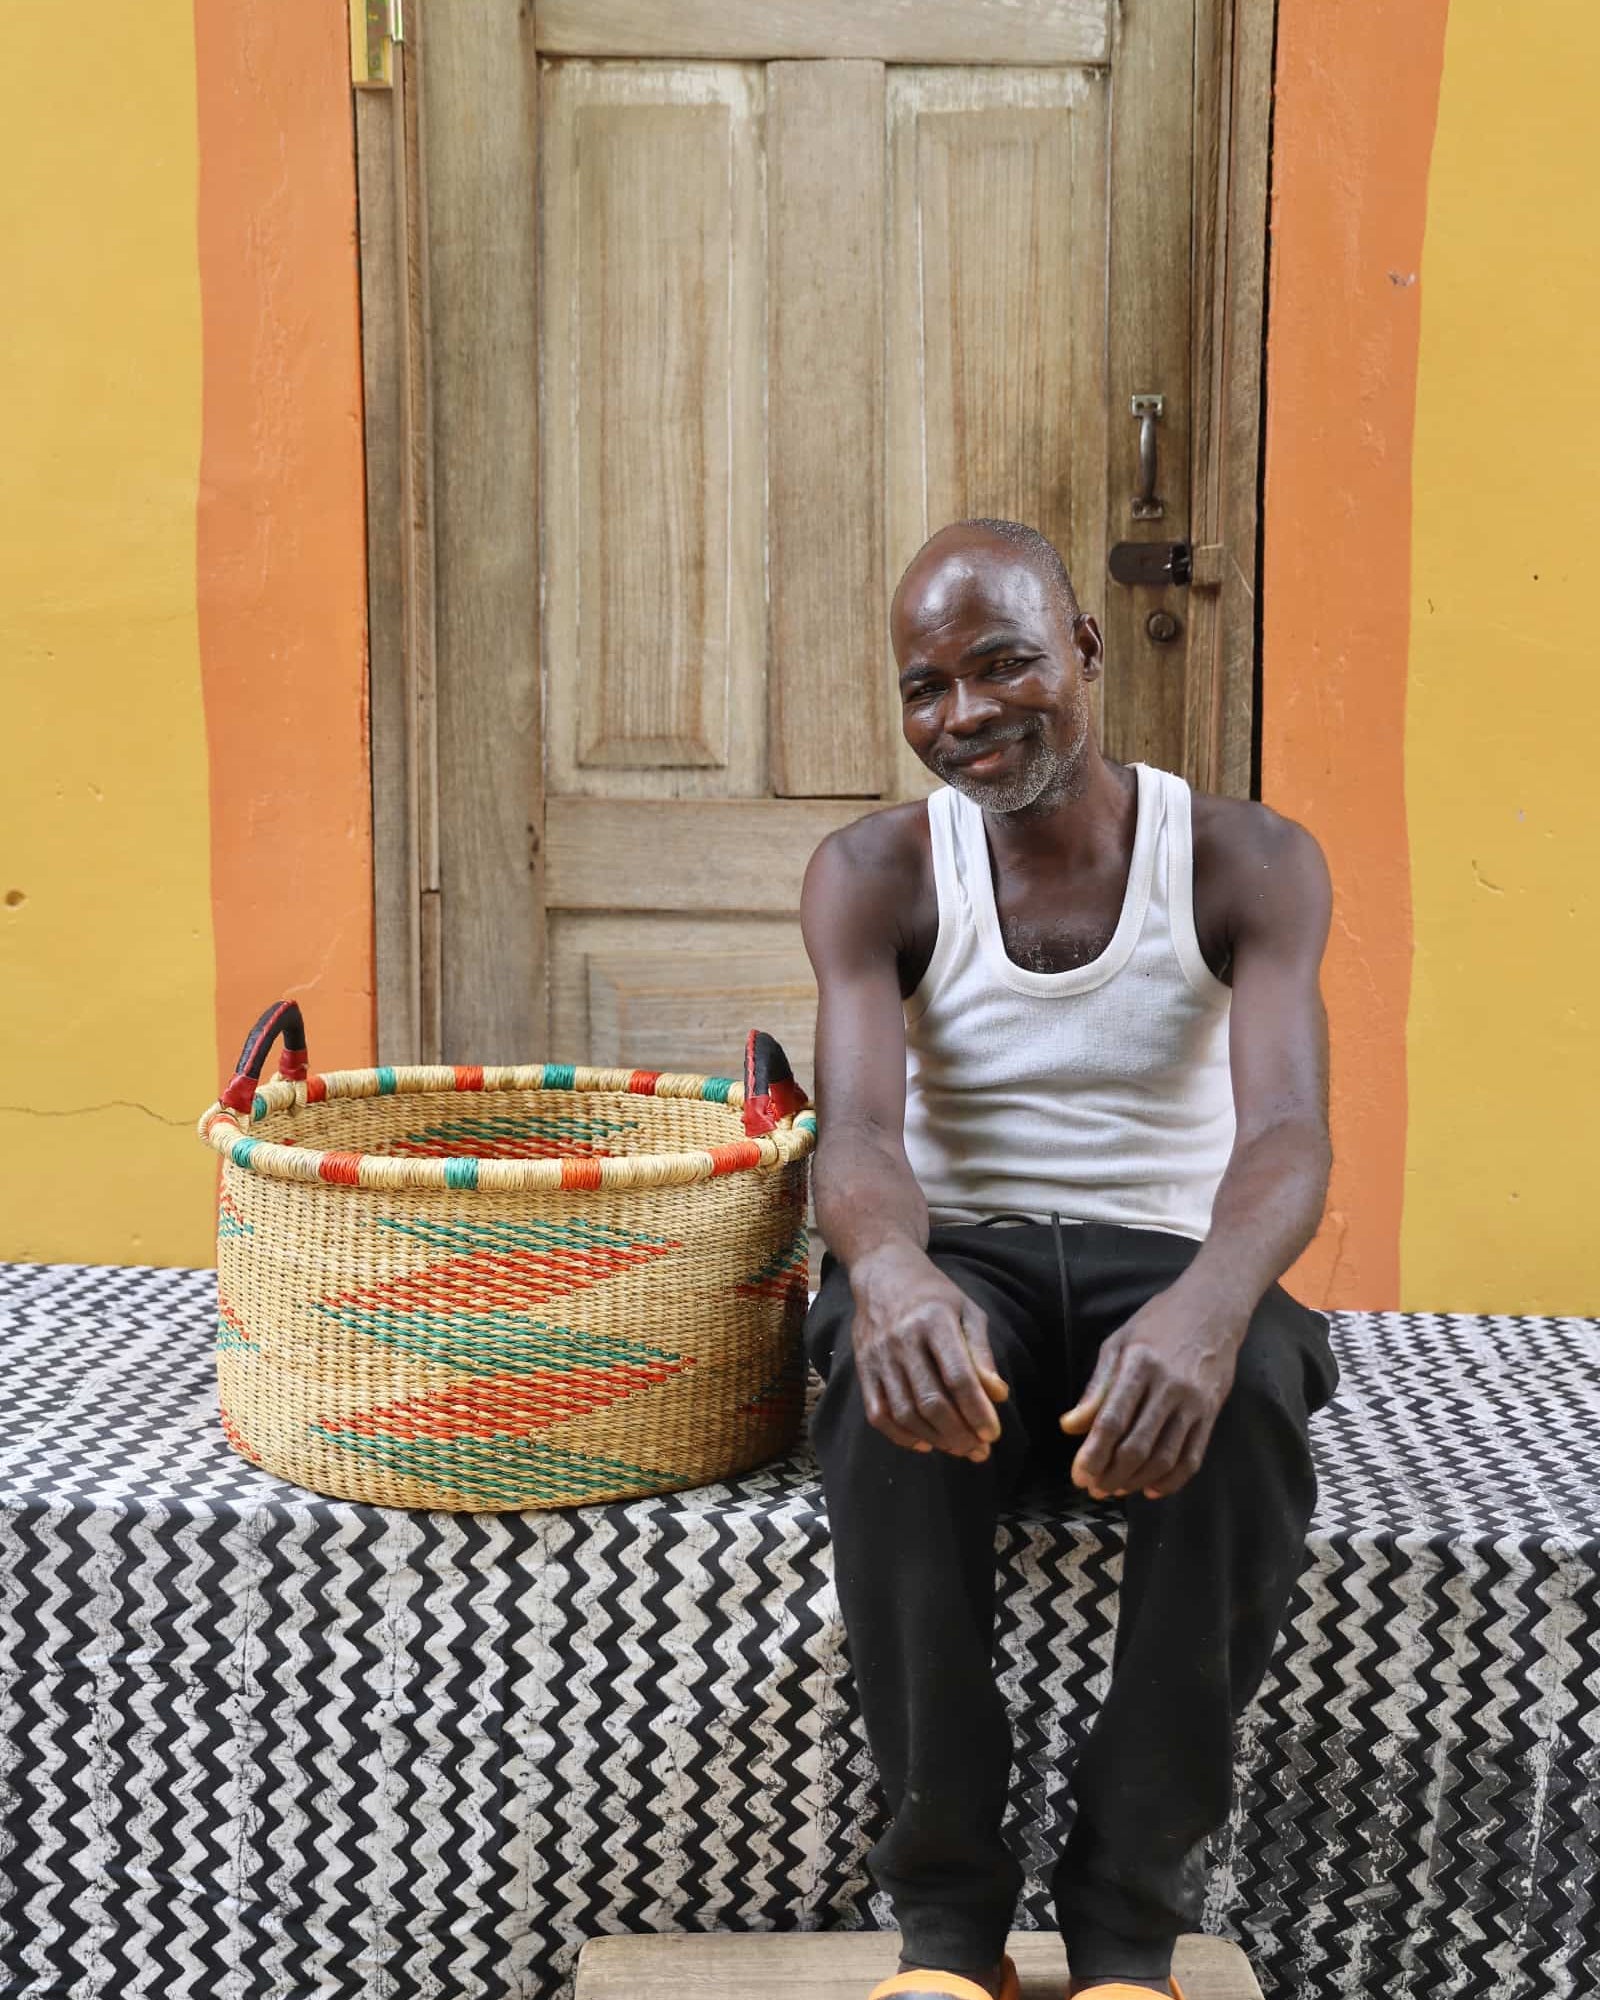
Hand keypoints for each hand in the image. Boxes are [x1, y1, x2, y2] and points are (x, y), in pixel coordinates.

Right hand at [849, 1242, 1008, 1461]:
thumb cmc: (934, 1295)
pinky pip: (878, 1414)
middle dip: (959, 1434)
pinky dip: (901, 1436)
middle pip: (931, 1401)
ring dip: (935, 1439)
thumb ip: (982, 1352)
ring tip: (959, 1449)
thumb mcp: (967, 1311)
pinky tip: (925, 1443)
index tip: (993, 1434)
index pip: (958, 1377)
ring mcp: (878, 1356)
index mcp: (934, 1321)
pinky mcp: (863, 1369)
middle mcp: (902, 1340)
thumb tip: (998, 1395)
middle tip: (979, 1450)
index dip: (978, 1411)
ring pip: (905, 1413)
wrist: (882, 1275)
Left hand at [1058, 1285, 1243, 1499]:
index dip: (1093, 1454)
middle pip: (1138, 1446)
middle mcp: (1169, 1387)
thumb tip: (1070, 1426)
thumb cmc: (1157, 1323)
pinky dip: (1171, 1481)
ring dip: (1137, 1481)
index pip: (1113, 1420)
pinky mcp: (1212, 1413)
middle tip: (1093, 1488)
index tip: (1078, 1475)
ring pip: (1165, 1458)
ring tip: (1115, 1489)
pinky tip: (1150, 1489)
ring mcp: (1194, 1403)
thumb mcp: (1117, 1343)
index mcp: (1139, 1365)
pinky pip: (1193, 1457)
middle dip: (1111, 1474)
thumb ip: (1096, 1387)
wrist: (1212, 1310)